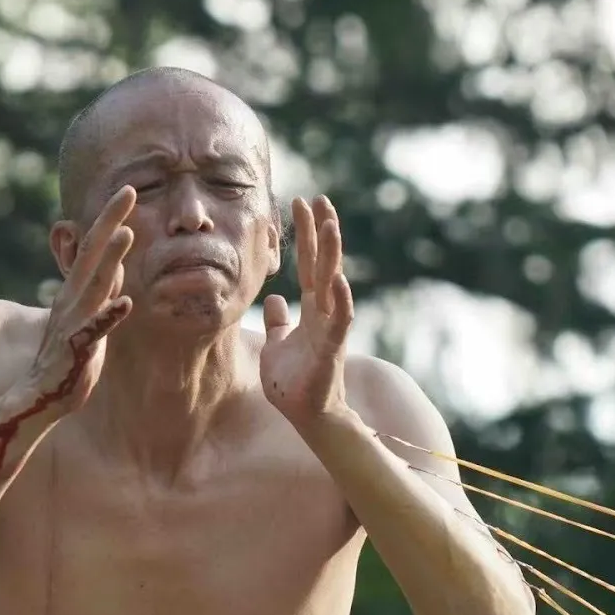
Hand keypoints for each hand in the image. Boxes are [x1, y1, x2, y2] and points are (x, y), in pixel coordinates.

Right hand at [28, 185, 136, 415]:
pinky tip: (125, 302)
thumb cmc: (66, 358)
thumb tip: (115, 268)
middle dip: (109, 221)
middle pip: (92, 254)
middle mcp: (71, 300)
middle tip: (127, 191)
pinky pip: (93, 330)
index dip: (108, 219)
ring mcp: (73, 322)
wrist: (40, 397)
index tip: (127, 190)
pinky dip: (108, 315)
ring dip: (109, 259)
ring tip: (126, 234)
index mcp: (74, 292)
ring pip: (93, 285)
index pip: (92, 247)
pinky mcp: (76, 349)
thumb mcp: (85, 317)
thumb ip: (98, 292)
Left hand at [261, 195, 354, 426]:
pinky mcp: (331, 349)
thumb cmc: (294, 382)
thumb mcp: (279, 343)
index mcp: (312, 310)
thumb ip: (279, 320)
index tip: (303, 204)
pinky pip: (338, 321)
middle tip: (320, 199)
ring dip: (333, 255)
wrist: (307, 416)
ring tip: (331, 225)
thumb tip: (274, 298)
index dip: (307, 236)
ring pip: (334, 283)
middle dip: (322, 232)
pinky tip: (337, 279)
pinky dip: (339, 300)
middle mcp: (325, 313)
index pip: (310, 264)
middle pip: (324, 264)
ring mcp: (330, 329)